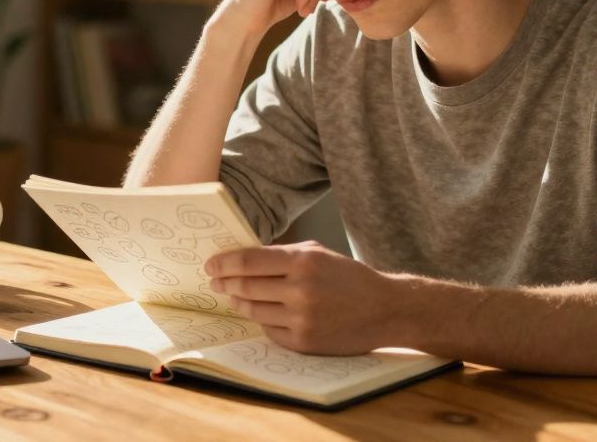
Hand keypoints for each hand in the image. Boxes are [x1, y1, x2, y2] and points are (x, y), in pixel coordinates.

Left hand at [204, 241, 396, 354]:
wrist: (385, 310)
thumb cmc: (348, 277)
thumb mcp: (318, 253)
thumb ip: (282, 255)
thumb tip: (242, 260)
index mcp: (303, 261)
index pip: (249, 261)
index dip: (224, 263)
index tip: (211, 265)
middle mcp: (300, 289)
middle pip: (246, 286)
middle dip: (226, 283)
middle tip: (216, 281)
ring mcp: (302, 319)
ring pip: (254, 310)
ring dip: (240, 302)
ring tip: (235, 296)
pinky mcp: (304, 342)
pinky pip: (269, 330)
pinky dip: (263, 320)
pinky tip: (263, 312)